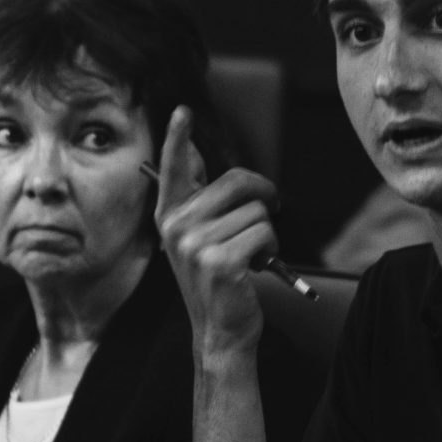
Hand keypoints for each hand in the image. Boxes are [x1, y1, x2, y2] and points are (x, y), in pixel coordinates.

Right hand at [153, 107, 275, 356]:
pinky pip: (265, 232)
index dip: (177, 137)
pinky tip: (254, 267)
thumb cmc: (217, 281)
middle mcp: (177, 227)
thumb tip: (204, 159)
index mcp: (170, 217)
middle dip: (263, 193)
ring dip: (265, 231)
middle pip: (236, 182)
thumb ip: (202, 202)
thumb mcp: (200, 239)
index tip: (182, 111)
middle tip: (270, 208)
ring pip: (256, 210)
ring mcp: (196, 245)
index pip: (172, 169)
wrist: (220, 331)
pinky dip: (272, 247)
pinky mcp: (220, 261)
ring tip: (249, 255)